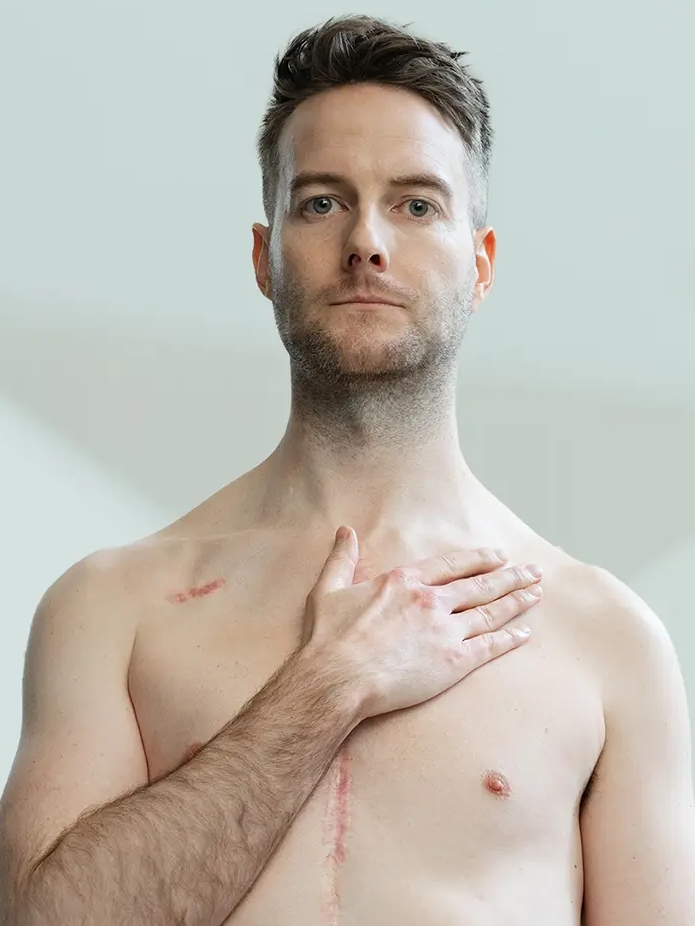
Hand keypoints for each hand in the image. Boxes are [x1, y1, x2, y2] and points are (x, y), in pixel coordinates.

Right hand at [301, 527, 541, 719]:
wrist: (336, 679)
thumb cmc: (328, 639)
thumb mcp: (328, 590)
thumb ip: (341, 559)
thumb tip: (345, 531)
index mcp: (404, 581)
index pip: (452, 565)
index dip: (478, 559)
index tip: (498, 556)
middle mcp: (430, 601)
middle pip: (479, 585)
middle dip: (509, 576)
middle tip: (533, 571)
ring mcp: (444, 631)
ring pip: (490, 612)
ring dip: (516, 601)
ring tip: (536, 593)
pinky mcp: (453, 663)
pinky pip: (488, 647)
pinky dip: (509, 639)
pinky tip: (524, 633)